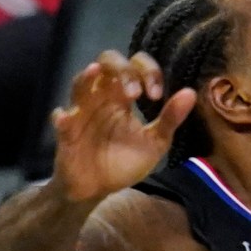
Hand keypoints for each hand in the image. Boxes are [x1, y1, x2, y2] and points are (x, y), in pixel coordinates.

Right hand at [50, 51, 196, 203]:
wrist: (99, 189)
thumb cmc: (125, 161)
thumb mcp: (155, 142)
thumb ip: (170, 119)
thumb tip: (191, 92)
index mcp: (125, 96)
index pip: (135, 64)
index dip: (147, 71)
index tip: (155, 95)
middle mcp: (103, 97)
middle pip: (106, 62)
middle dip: (121, 69)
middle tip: (135, 93)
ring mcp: (82, 112)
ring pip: (80, 83)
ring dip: (88, 78)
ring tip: (96, 73)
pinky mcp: (67, 133)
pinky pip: (60, 119)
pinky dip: (61, 117)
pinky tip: (65, 118)